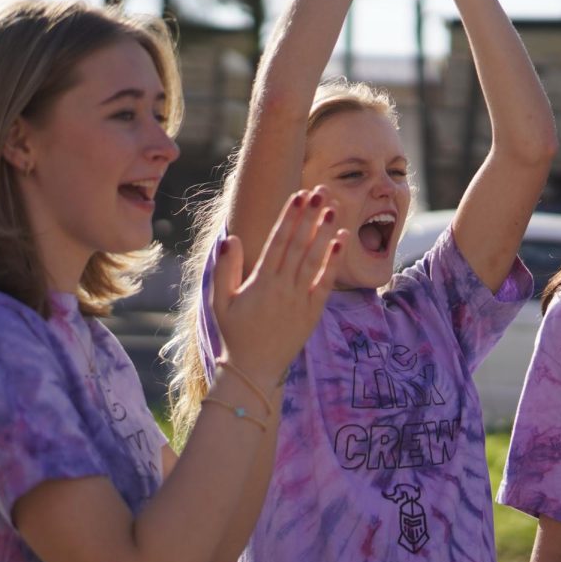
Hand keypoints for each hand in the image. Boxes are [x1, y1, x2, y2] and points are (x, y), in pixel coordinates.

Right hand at [210, 186, 347, 387]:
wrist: (254, 370)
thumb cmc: (234, 333)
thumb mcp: (219, 302)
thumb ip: (225, 270)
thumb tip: (232, 239)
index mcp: (259, 283)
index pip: (278, 242)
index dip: (290, 217)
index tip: (299, 195)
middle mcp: (282, 288)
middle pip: (299, 245)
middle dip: (310, 216)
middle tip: (320, 191)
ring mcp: (299, 300)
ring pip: (314, 260)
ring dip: (324, 233)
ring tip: (333, 208)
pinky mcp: (312, 312)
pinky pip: (325, 283)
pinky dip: (333, 262)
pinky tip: (341, 241)